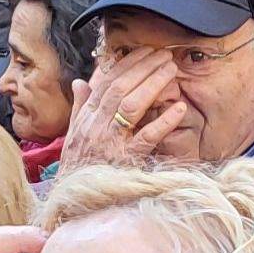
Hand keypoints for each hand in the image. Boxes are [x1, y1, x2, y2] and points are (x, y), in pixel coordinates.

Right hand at [64, 53, 199, 168]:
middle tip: (164, 55)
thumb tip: (81, 81)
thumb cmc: (78, 168)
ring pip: (131, 105)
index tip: (145, 51)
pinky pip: (146, 137)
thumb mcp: (74, 136)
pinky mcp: (126, 161)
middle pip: (120, 88)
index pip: (106, 82)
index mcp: (85, 118)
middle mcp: (96, 126)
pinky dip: (164, 121)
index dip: (126, 63)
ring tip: (172, 70)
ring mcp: (110, 143)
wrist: (74, 201)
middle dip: (143, 67)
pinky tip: (179, 108)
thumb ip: (80, 107)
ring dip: (153, 84)